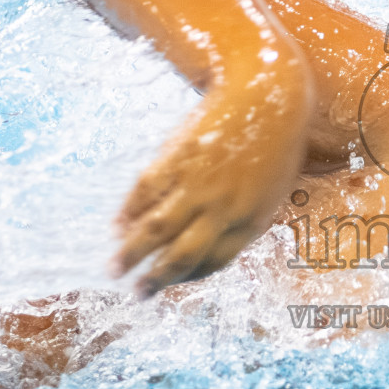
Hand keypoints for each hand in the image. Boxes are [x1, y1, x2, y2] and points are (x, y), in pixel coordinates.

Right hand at [112, 74, 309, 294]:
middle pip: (181, 254)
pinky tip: (117, 225)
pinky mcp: (178, 157)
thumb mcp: (270, 191)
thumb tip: (208, 239)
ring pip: (157, 228)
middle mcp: (224, 209)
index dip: (187, 275)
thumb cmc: (275, 145)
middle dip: (155, 278)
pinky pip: (147, 192)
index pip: (212, 262)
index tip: (168, 281)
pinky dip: (129, 211)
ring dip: (131, 252)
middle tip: (136, 293)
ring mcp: (198, 183)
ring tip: (113, 269)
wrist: (269, 95)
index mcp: (251, 221)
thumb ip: (243, 217)